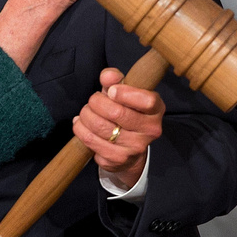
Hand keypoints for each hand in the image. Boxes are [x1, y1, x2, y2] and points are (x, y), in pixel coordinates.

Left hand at [72, 67, 164, 188]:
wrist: (128, 148)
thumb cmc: (125, 112)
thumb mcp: (123, 92)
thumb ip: (116, 80)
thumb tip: (107, 76)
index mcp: (156, 110)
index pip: (147, 101)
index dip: (125, 93)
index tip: (111, 91)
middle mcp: (150, 131)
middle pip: (116, 112)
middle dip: (95, 102)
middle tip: (93, 101)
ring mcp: (134, 148)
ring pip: (99, 126)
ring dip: (85, 115)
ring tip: (85, 112)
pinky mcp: (117, 160)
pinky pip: (90, 141)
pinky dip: (80, 129)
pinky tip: (82, 125)